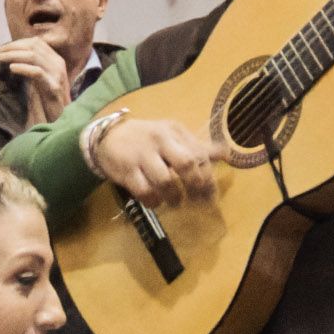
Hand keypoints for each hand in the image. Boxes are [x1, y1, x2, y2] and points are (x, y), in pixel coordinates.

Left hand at [0, 36, 72, 125]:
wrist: (64, 118)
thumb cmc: (50, 100)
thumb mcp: (41, 79)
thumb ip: (33, 67)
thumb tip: (14, 59)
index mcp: (56, 59)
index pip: (36, 43)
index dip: (18, 43)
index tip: (4, 48)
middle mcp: (58, 63)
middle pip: (34, 46)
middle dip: (14, 47)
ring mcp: (57, 74)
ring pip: (34, 56)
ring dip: (14, 55)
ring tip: (1, 59)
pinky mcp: (54, 87)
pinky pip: (37, 72)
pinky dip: (23, 68)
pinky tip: (12, 69)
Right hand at [89, 113, 218, 207]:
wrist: (108, 137)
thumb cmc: (146, 140)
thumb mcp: (172, 136)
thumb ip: (197, 147)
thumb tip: (225, 154)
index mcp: (174, 132)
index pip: (199, 154)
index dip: (208, 177)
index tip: (210, 195)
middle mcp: (160, 140)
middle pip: (186, 163)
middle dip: (195, 185)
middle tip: (196, 200)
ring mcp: (142, 155)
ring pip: (165, 181)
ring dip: (174, 196)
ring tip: (175, 202)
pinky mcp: (127, 170)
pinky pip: (145, 191)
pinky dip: (154, 201)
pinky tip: (156, 202)